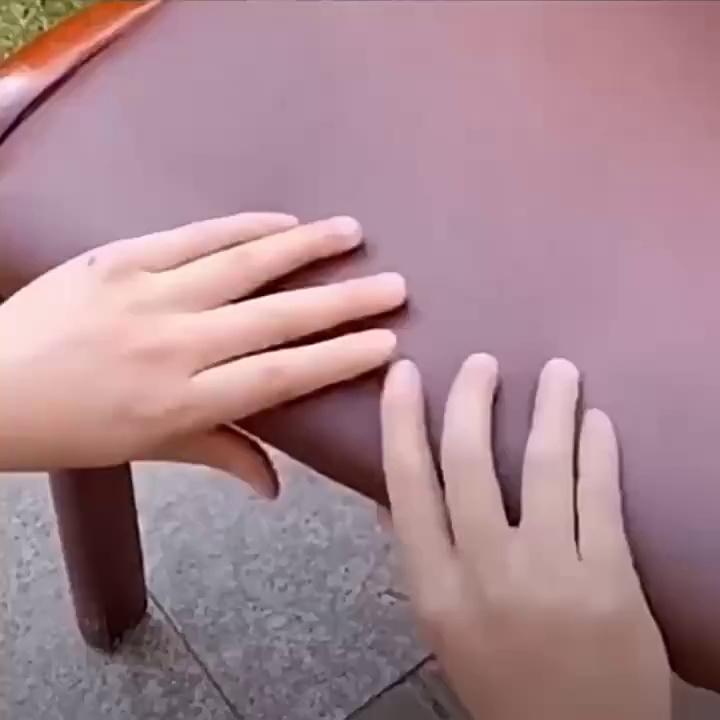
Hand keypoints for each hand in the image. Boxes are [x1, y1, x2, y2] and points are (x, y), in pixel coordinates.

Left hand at [0, 213, 405, 496]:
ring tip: (352, 233)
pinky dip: (243, 226)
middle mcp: (175, 347)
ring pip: (243, 265)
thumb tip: (276, 486)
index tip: (385, 341)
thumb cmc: (71, 429)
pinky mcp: (120, 258)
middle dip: (344, 301)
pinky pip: (194, 235)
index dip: (339, 357)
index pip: (282, 376)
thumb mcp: (150, 450)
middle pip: (277, 318)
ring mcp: (147, 296)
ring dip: (304, 247)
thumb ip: (221, 456)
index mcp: (184, 403)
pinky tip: (282, 220)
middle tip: (394, 285)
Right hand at [381, 356, 670, 719]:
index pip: (407, 485)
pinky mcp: (611, 581)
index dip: (401, 421)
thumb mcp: (442, 626)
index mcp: (435, 588)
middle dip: (473, 399)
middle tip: (483, 363)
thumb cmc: (499, 679)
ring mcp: (552, 575)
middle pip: (470, 462)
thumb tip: (394, 489)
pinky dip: (598, 450)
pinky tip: (596, 422)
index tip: (404, 374)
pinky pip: (601, 497)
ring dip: (551, 407)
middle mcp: (486, 574)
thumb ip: (419, 554)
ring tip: (558, 370)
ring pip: (544, 466)